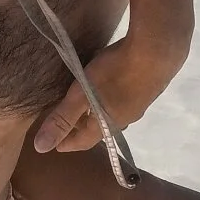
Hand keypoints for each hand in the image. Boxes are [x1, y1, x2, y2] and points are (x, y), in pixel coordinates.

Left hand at [32, 34, 180, 154]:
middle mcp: (125, 118)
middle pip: (99, 129)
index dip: (67, 143)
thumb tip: (41, 148)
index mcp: (107, 124)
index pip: (84, 141)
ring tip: (84, 105)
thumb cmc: (115, 72)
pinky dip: (109, 100)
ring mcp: (139, 103)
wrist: (158, 51)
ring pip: (112, 115)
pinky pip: (123, 100)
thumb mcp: (82, 94)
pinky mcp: (147, 88)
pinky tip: (108, 87)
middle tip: (66, 123)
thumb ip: (62, 118)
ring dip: (96, 114)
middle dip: (81, 128)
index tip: (54, 144)